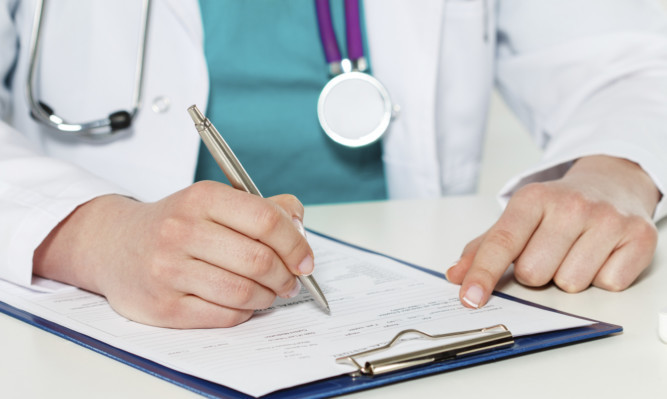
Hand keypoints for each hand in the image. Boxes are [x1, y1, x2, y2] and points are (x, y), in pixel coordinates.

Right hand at [33, 181, 312, 327]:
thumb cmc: (173, 223)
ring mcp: (169, 271)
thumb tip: (300, 223)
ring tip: (270, 293)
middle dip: (286, 276)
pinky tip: (243, 303)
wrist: (112, 245)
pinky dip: (244, 312)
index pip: (266, 220)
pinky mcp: (163, 306)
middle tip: (290, 280)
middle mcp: (182, 231)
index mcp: (201, 198)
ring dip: (268, 297)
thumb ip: (261, 207)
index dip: (295, 244)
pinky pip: (223, 316)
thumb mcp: (213, 201)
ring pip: (243, 292)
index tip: (305, 259)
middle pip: (259, 260)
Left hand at [446, 156, 660, 307]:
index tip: (471, 298)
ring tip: (575, 251)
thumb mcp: (518, 218)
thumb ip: (484, 247)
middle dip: (536, 273)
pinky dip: (602, 278)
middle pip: (535, 273)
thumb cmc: (558, 207)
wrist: (611, 182)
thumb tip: (456, 274)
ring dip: (568, 277)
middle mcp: (572, 205)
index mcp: (533, 198)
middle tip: (548, 251)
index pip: (502, 243)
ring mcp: (608, 219)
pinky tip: (600, 254)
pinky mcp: (639, 236)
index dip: (483, 274)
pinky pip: (608, 284)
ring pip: (571, 283)